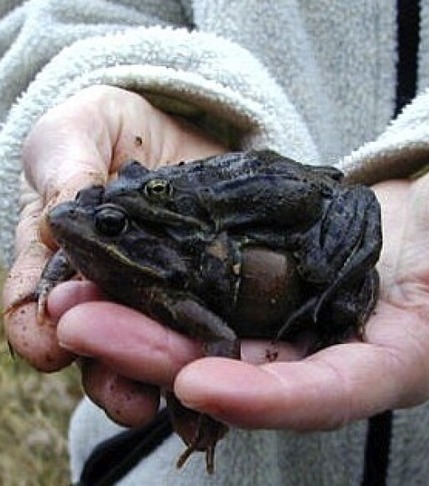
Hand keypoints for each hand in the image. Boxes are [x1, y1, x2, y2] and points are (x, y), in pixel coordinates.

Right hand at [2, 85, 226, 375]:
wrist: (172, 128)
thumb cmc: (108, 130)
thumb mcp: (77, 133)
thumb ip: (65, 170)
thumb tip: (54, 222)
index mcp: (57, 257)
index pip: (33, 300)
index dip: (36, 325)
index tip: (50, 343)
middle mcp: (102, 288)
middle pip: (95, 340)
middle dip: (105, 367)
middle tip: (122, 391)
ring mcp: (154, 293)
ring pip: (147, 345)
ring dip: (152, 376)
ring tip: (164, 399)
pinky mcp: (202, 288)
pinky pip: (201, 322)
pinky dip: (205, 348)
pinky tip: (218, 366)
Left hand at [47, 153, 428, 429]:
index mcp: (404, 356)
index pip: (334, 391)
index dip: (270, 397)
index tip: (199, 383)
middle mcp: (346, 353)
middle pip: (253, 373)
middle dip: (169, 358)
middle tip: (87, 327)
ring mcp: (312, 325)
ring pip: (221, 339)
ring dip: (148, 325)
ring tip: (77, 298)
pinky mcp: (289, 290)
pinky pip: (222, 300)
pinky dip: (171, 290)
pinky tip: (119, 270)